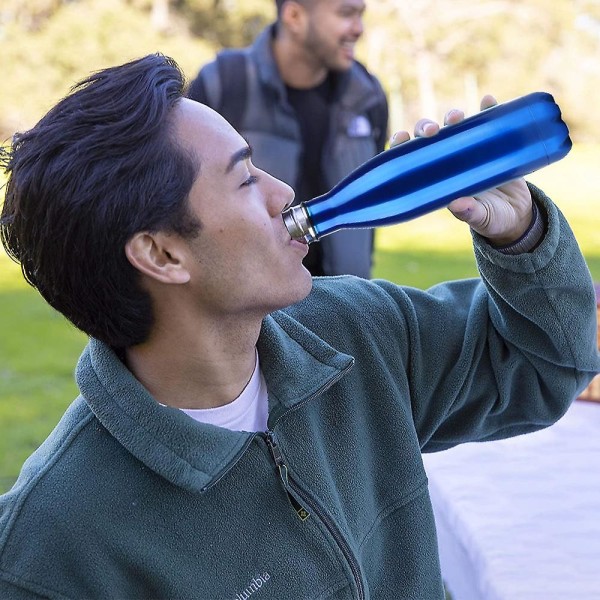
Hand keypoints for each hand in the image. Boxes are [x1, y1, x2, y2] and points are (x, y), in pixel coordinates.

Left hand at [390, 95, 532, 245]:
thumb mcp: (481, 219)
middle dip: (427, 127)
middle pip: (431, 136)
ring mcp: (471, 150)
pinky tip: (488, 101)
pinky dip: (488, 109)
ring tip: (457, 117)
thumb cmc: (492, 219)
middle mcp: (450, 161)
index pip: (412, 157)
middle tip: (433, 130)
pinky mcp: (494, 144)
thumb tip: (457, 204)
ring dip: (453, 116)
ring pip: (456, 126)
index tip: (400, 137)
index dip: (402, 144)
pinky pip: (489, 121)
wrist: (519, 215)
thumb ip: (470, 213)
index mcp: (437, 179)